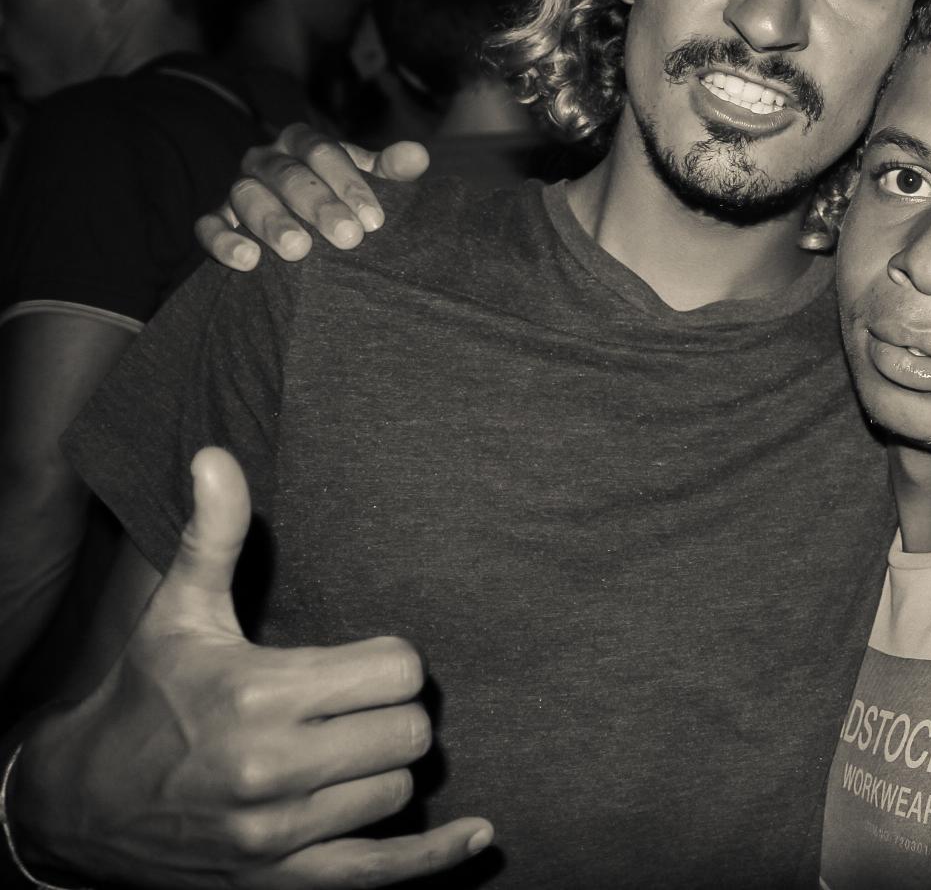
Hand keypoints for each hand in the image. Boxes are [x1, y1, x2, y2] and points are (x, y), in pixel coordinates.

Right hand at [8, 449, 490, 886]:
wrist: (81, 806)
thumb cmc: (148, 697)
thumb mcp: (180, 615)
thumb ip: (213, 536)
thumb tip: (217, 455)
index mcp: (259, 692)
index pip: (398, 670)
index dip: (389, 661)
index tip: (359, 664)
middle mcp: (272, 768)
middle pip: (410, 730)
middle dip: (392, 712)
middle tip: (355, 707)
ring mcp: (278, 833)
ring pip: (400, 790)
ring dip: (386, 769)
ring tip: (345, 752)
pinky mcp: (281, 882)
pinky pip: (380, 873)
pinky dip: (434, 857)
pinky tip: (478, 834)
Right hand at [195, 124, 428, 271]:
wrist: (300, 222)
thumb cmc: (342, 196)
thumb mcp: (368, 181)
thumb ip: (391, 170)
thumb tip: (418, 154)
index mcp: (303, 143)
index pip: (323, 152)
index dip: (349, 182)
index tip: (375, 220)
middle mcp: (266, 159)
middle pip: (288, 174)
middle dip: (319, 205)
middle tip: (348, 238)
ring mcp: (238, 188)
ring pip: (247, 195)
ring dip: (273, 222)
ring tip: (298, 250)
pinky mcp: (216, 219)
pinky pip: (208, 226)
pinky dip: (223, 241)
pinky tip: (248, 261)